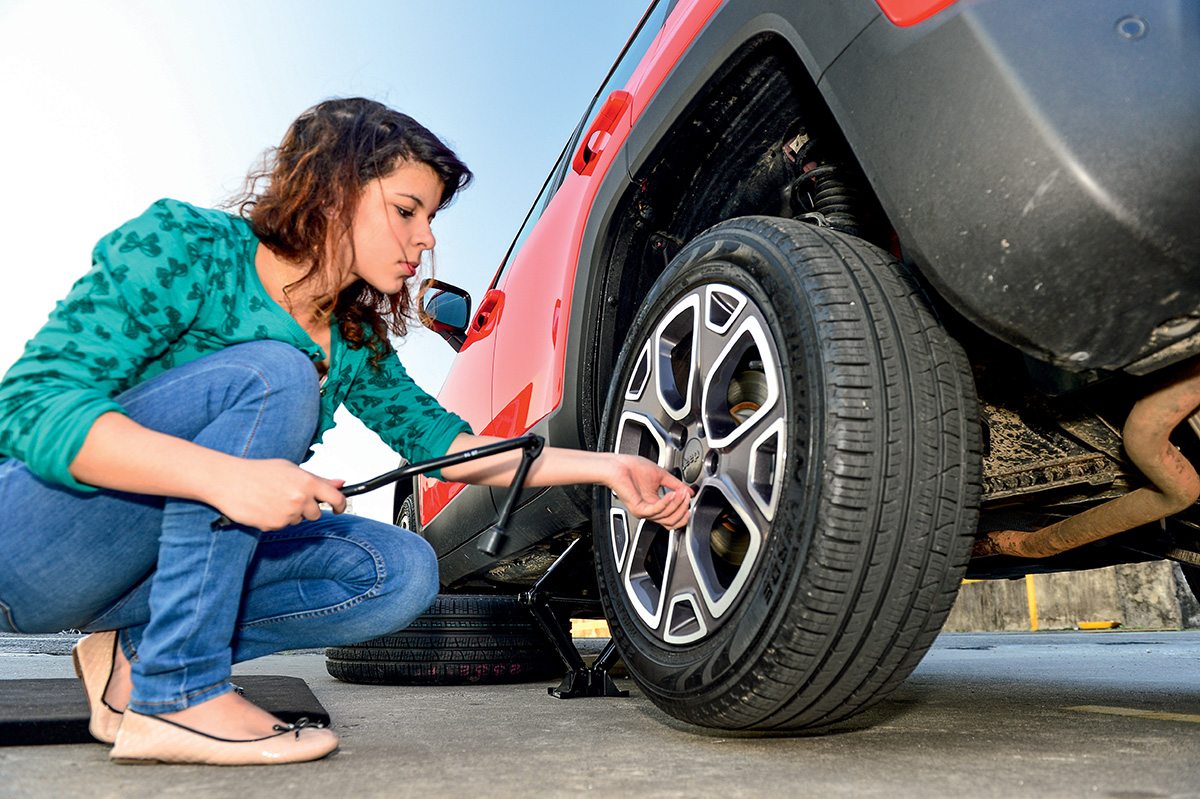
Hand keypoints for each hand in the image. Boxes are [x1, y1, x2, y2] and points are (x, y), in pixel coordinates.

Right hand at [208, 458, 345, 530]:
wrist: (228, 480)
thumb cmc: (258, 471)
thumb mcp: (291, 469)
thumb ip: (317, 479)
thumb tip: (340, 483)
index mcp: (307, 482)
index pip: (336, 498)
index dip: (341, 505)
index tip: (339, 508)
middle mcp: (300, 499)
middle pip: (316, 513)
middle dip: (307, 508)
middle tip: (289, 496)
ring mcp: (287, 514)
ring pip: (298, 520)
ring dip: (290, 513)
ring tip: (272, 498)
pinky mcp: (274, 526)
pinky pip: (282, 526)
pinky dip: (276, 519)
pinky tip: (263, 507)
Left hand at [609, 454, 692, 529]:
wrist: (616, 466)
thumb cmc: (632, 468)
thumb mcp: (661, 476)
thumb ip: (676, 484)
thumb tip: (689, 491)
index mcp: (655, 504)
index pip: (673, 519)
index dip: (684, 513)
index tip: (690, 502)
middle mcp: (649, 511)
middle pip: (672, 522)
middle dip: (684, 509)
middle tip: (688, 497)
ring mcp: (643, 511)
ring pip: (666, 517)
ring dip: (678, 504)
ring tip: (682, 492)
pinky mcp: (638, 509)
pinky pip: (656, 510)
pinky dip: (667, 503)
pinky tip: (672, 494)